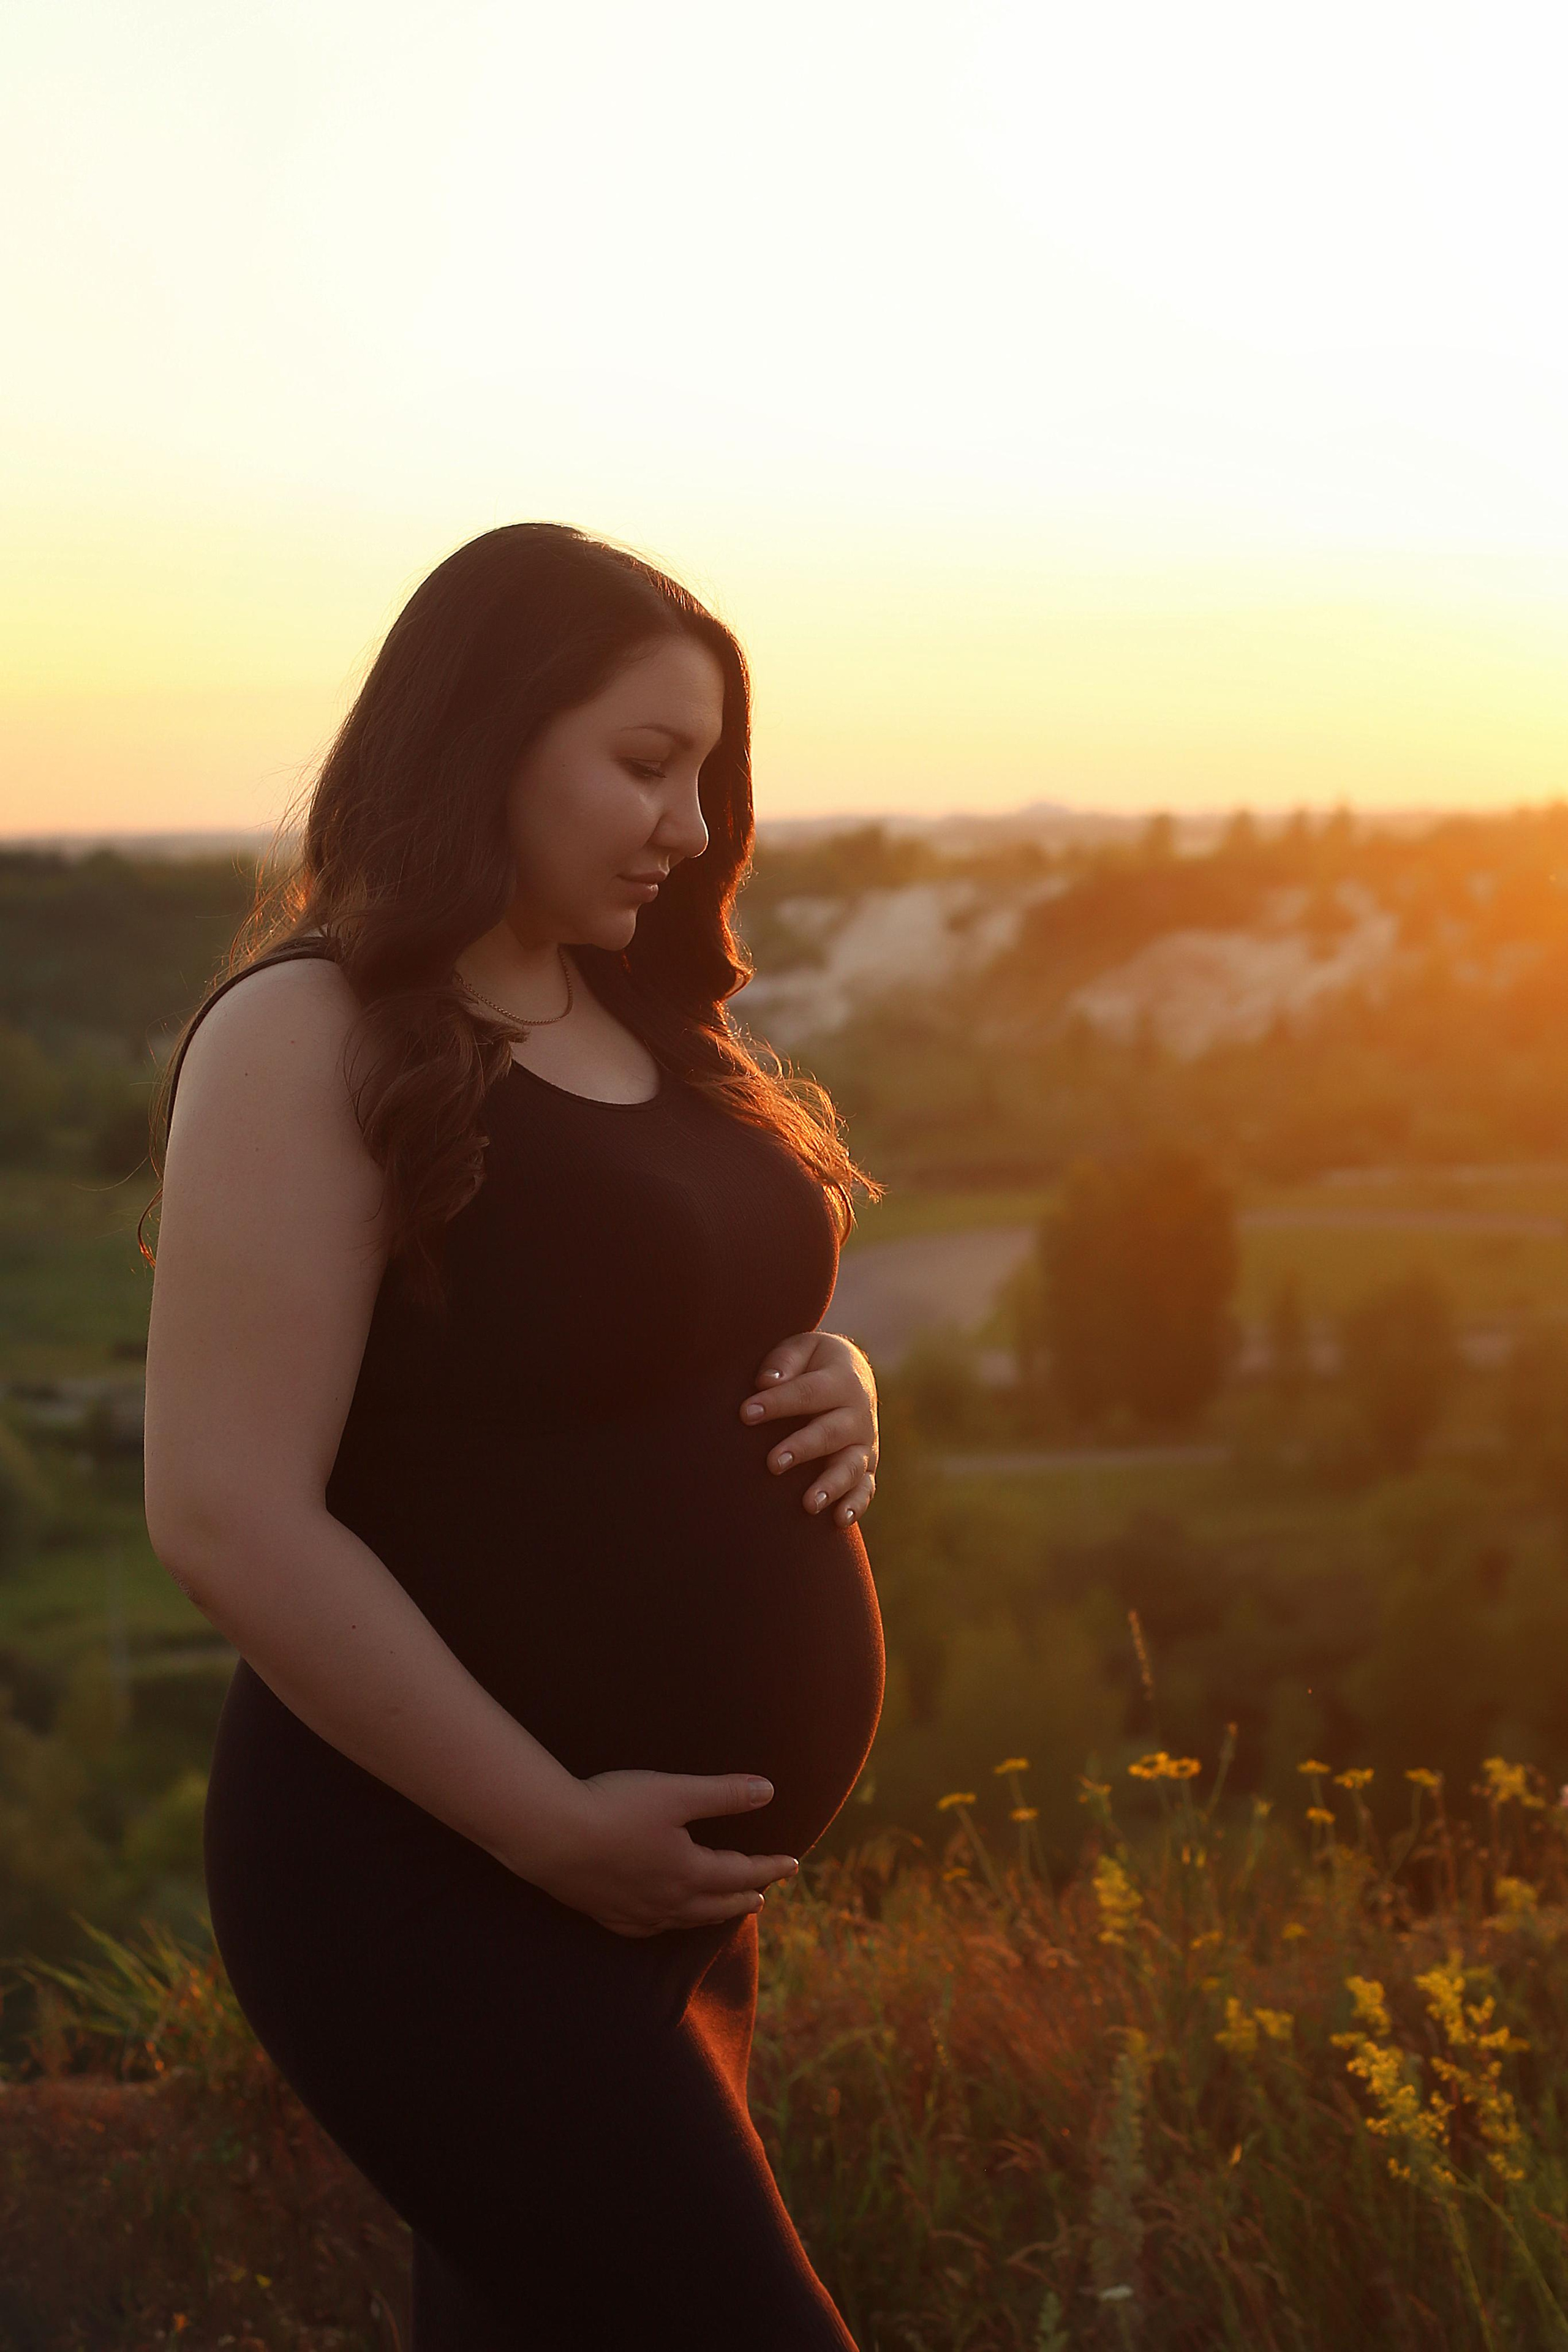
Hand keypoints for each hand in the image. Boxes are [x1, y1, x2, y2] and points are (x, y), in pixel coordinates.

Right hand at [530, 1769, 799, 1938]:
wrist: (551, 1836)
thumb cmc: (614, 1807)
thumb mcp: (675, 1793)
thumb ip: (723, 1794)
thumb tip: (769, 1791)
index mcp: (689, 1871)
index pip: (741, 1872)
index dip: (770, 1867)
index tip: (792, 1864)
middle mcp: (668, 1900)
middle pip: (717, 1904)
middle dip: (744, 1897)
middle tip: (763, 1896)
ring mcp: (636, 1912)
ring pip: (685, 1919)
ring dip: (711, 1914)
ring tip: (723, 1910)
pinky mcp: (607, 1914)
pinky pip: (648, 1928)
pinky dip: (668, 1924)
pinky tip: (663, 1920)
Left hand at [739, 1328, 878, 1528]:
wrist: (851, 1374)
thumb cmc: (812, 1363)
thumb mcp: (802, 1348)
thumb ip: (784, 1361)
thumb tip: (765, 1382)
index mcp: (842, 1379)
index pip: (809, 1392)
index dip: (778, 1402)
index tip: (746, 1413)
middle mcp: (858, 1412)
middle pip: (831, 1433)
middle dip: (802, 1448)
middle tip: (772, 1463)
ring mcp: (864, 1442)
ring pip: (851, 1466)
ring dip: (831, 1485)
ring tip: (809, 1504)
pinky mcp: (865, 1465)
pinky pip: (865, 1488)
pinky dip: (855, 1505)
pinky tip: (837, 1520)